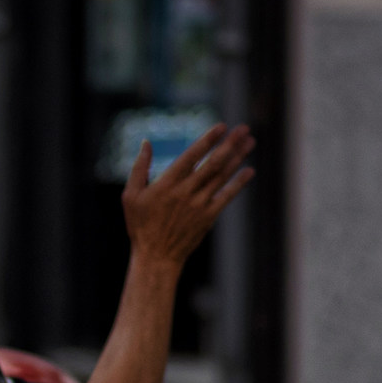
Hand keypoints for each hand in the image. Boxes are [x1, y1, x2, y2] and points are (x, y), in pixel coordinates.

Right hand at [124, 123, 253, 269]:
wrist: (156, 256)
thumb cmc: (141, 225)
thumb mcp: (131, 195)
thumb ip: (139, 167)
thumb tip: (145, 142)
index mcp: (167, 183)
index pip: (192, 156)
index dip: (207, 140)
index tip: (221, 126)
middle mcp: (186, 192)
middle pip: (213, 163)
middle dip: (229, 144)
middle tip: (243, 128)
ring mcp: (199, 204)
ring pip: (222, 176)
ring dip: (237, 158)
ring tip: (250, 142)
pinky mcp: (208, 217)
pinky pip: (227, 196)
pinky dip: (238, 183)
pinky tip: (249, 170)